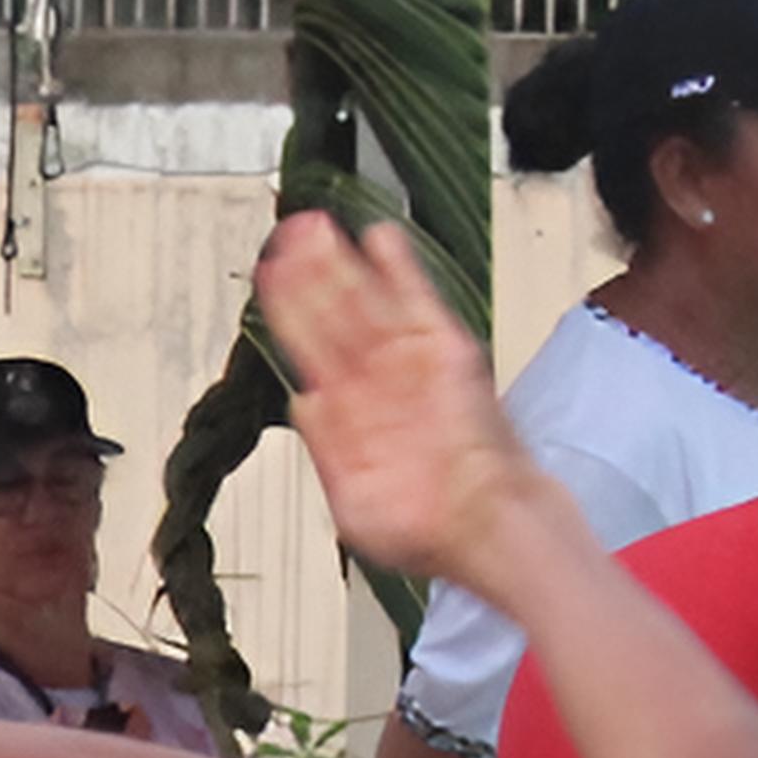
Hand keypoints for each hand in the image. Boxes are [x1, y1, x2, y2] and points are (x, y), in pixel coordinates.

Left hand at [257, 210, 536, 581]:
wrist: (488, 530)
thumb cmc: (432, 533)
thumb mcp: (354, 503)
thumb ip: (327, 449)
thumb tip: (303, 399)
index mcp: (352, 414)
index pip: (312, 348)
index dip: (288, 310)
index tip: (268, 276)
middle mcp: (379, 382)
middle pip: (335, 313)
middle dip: (309, 273)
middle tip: (284, 232)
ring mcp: (412, 364)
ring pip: (367, 300)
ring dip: (341, 262)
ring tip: (312, 225)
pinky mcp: (447, 354)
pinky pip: (419, 302)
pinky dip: (400, 269)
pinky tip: (379, 237)